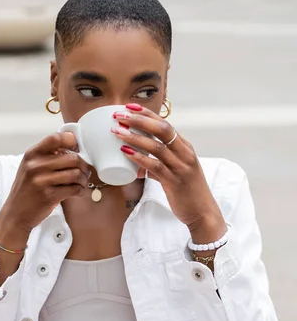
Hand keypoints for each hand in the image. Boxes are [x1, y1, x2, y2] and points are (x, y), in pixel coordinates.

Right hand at [0, 133, 89, 239]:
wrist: (15, 214)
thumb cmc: (27, 190)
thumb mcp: (30, 167)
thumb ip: (47, 156)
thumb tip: (72, 149)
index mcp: (32, 154)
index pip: (56, 138)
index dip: (71, 141)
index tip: (76, 149)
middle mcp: (36, 165)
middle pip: (72, 158)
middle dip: (83, 166)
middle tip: (84, 172)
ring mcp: (41, 181)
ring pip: (75, 174)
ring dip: (83, 180)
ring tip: (81, 183)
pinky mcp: (48, 196)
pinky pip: (74, 189)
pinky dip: (80, 191)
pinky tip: (77, 192)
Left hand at [112, 105, 226, 241]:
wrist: (203, 213)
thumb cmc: (188, 192)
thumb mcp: (175, 173)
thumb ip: (157, 167)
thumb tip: (136, 166)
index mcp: (185, 148)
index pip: (165, 124)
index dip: (147, 114)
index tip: (130, 107)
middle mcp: (184, 154)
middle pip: (162, 129)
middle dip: (139, 120)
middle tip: (120, 116)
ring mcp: (181, 167)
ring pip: (157, 146)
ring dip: (135, 137)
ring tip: (117, 132)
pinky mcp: (175, 181)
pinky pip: (155, 166)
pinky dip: (139, 158)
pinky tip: (126, 153)